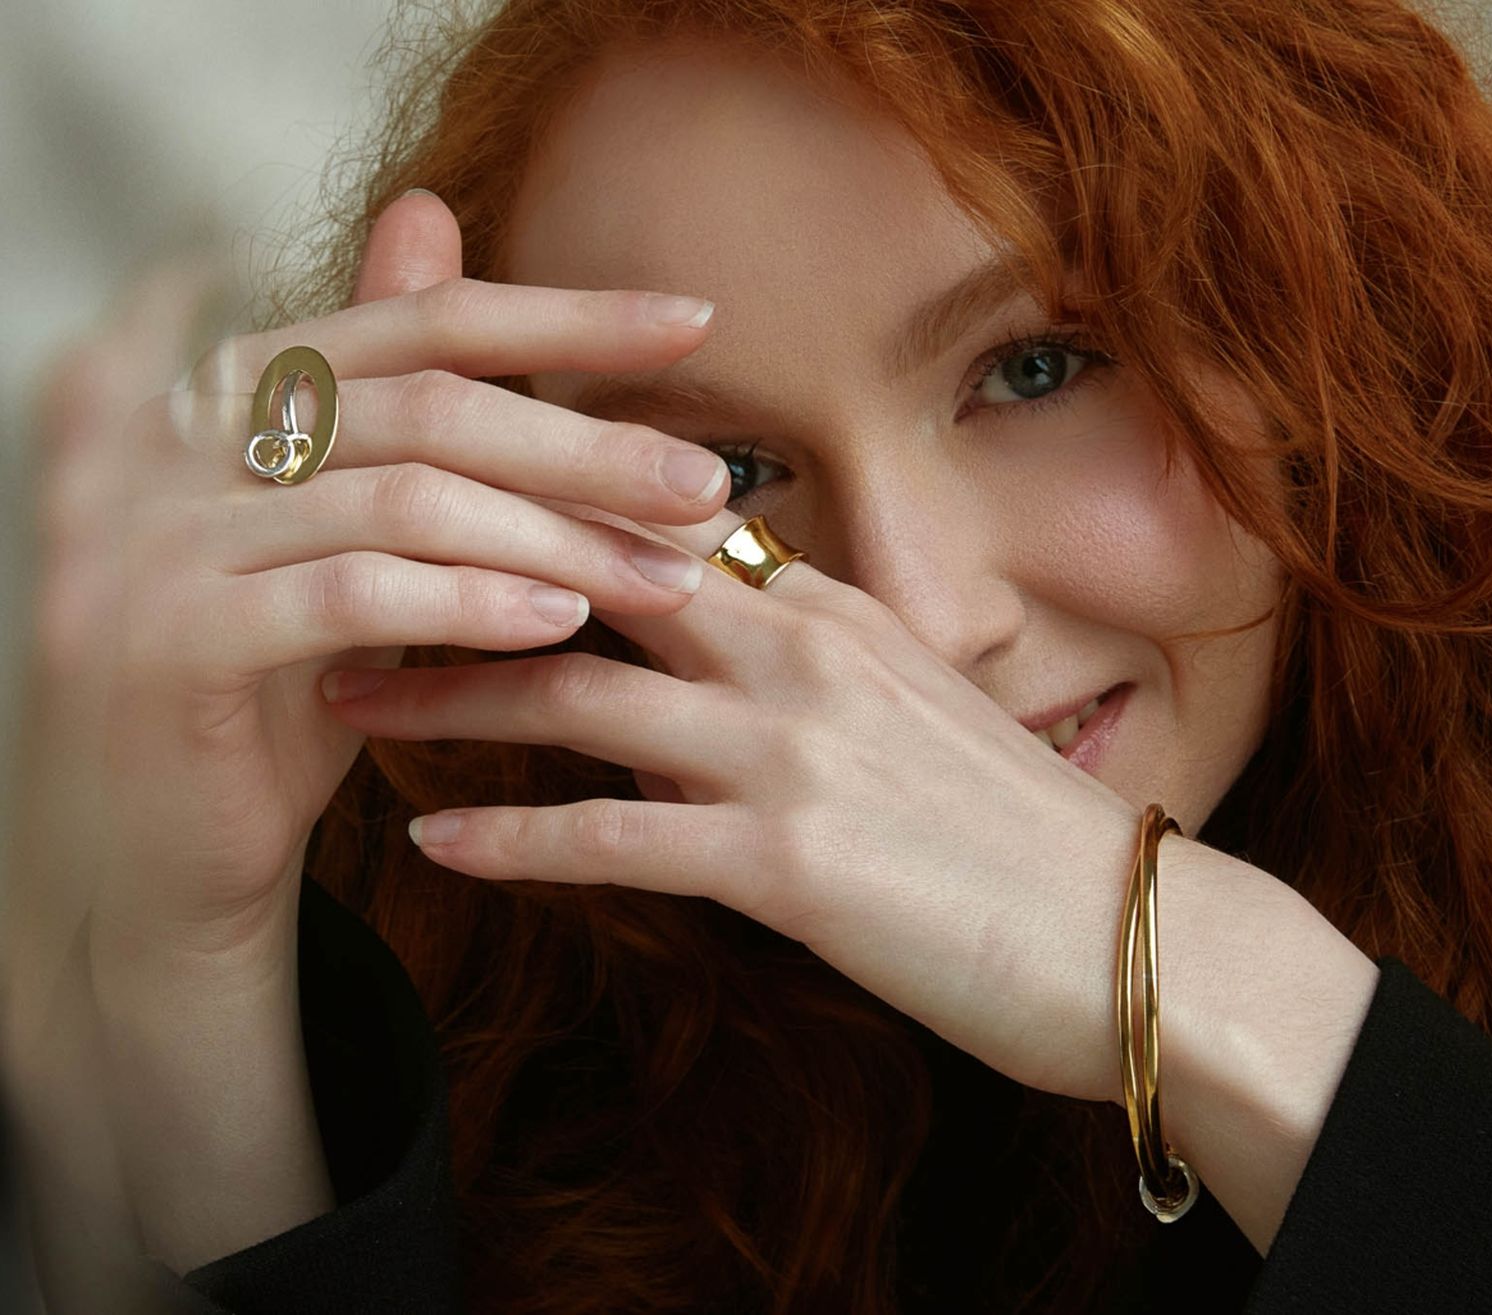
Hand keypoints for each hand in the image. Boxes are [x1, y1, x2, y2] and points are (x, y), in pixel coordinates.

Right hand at [11, 188, 733, 967]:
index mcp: (234, 388)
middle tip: (705, 485)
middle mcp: (180, 436)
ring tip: (660, 576)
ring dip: (555, 540)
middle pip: (429, 408)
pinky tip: (561, 625)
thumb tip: (430, 211)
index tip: (693, 322)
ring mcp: (159, 531)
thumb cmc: (277, 677)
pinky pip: (354, 597)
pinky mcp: (167, 633)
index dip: (565, 315)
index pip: (424, 320)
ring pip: (406, 501)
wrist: (166, 835)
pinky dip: (471, 606)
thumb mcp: (342, 524)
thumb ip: (390, 396)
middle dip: (585, 447)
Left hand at [319, 496, 1151, 1105]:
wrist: (1129, 933)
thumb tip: (679, 673)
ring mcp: (794, 750)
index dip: (529, 507)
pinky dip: (511, 838)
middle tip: (344, 582)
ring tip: (347, 700)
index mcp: (828, 607)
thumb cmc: (1015, 830)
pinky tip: (432, 843)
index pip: (650, 525)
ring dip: (445, 698)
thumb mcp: (905, 713)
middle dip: (454, 574)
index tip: (434, 508)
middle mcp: (802, 652)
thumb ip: (793, 671)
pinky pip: (612, 838)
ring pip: (577, 693)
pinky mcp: (789, 861)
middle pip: (587, 581)